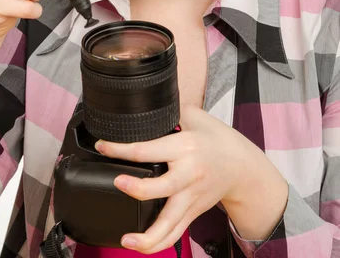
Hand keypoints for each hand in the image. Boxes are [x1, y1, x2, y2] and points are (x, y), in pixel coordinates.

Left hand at [94, 104, 266, 252]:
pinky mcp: (192, 211)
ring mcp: (191, 197)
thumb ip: (170, 109)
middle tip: (117, 182)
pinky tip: (139, 246)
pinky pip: (175, 233)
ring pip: (170, 222)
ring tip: (126, 239)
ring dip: (147, 235)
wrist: (243, 166)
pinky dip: (158, 244)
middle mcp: (189, 174)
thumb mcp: (195, 116)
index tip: (103, 146)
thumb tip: (144, 101)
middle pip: (162, 187)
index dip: (122, 149)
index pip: (149, 149)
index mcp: (185, 147)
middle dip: (137, 188)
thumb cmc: (217, 139)